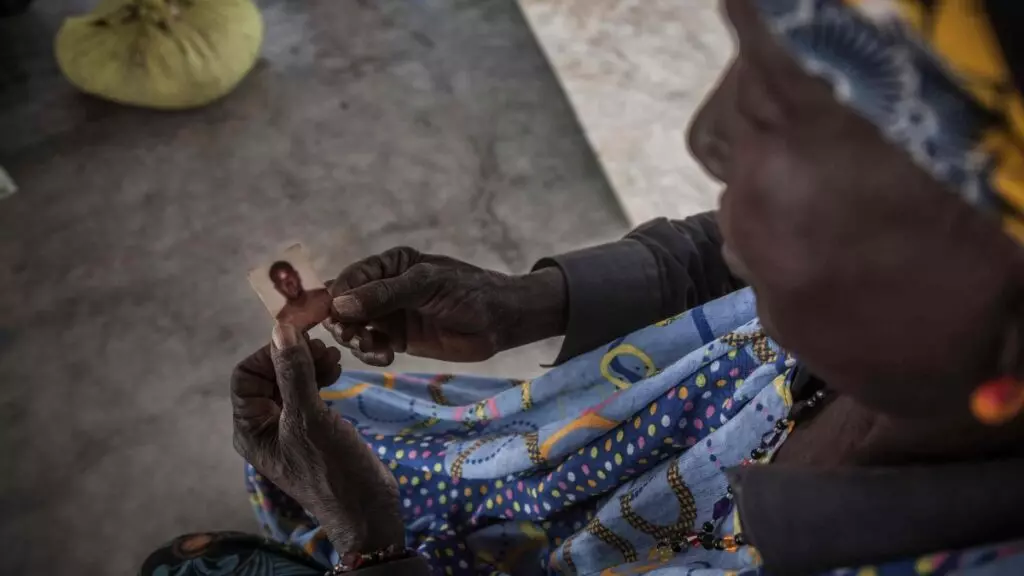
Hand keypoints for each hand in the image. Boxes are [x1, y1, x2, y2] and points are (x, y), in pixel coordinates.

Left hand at [231, 324, 403, 553]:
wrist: (366, 509)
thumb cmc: (331, 469)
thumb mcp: (310, 418)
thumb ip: (294, 373)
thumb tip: (281, 330)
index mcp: (250, 428)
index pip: (246, 375)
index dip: (271, 353)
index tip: (303, 340)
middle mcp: (264, 427)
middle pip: (268, 375)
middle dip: (294, 357)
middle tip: (324, 347)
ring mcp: (289, 428)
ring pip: (291, 381)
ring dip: (310, 364)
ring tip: (335, 358)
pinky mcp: (313, 429)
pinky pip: (309, 393)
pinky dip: (320, 377)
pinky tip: (338, 372)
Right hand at [323, 247, 566, 365]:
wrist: (500, 321)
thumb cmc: (468, 291)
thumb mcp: (427, 285)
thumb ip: (386, 294)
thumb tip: (340, 304)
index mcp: (389, 264)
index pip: (351, 277)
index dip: (336, 295)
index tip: (332, 314)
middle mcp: (383, 288)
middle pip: (345, 305)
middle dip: (343, 321)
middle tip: (352, 336)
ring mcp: (389, 315)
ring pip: (355, 328)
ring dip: (356, 340)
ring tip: (373, 348)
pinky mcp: (397, 340)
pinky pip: (371, 347)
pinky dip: (370, 353)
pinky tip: (385, 358)